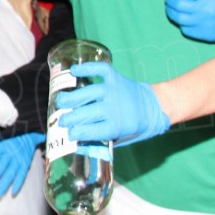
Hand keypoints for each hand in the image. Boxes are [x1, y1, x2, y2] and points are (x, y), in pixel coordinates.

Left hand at [0, 133, 42, 198]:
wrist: (29, 130)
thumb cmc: (10, 134)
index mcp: (1, 146)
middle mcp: (10, 153)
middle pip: (0, 168)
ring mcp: (19, 159)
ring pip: (11, 174)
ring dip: (4, 185)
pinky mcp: (26, 163)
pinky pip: (22, 175)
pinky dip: (18, 184)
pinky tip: (13, 193)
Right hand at [55, 62, 169, 146]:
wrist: (154, 107)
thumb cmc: (133, 126)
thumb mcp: (119, 140)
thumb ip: (99, 142)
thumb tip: (76, 146)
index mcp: (116, 127)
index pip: (89, 131)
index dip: (75, 133)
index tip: (68, 134)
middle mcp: (113, 108)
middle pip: (85, 113)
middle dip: (69, 118)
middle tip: (60, 120)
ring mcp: (113, 91)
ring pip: (87, 93)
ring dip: (70, 98)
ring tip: (61, 101)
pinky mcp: (115, 78)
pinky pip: (99, 70)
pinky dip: (86, 68)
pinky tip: (74, 71)